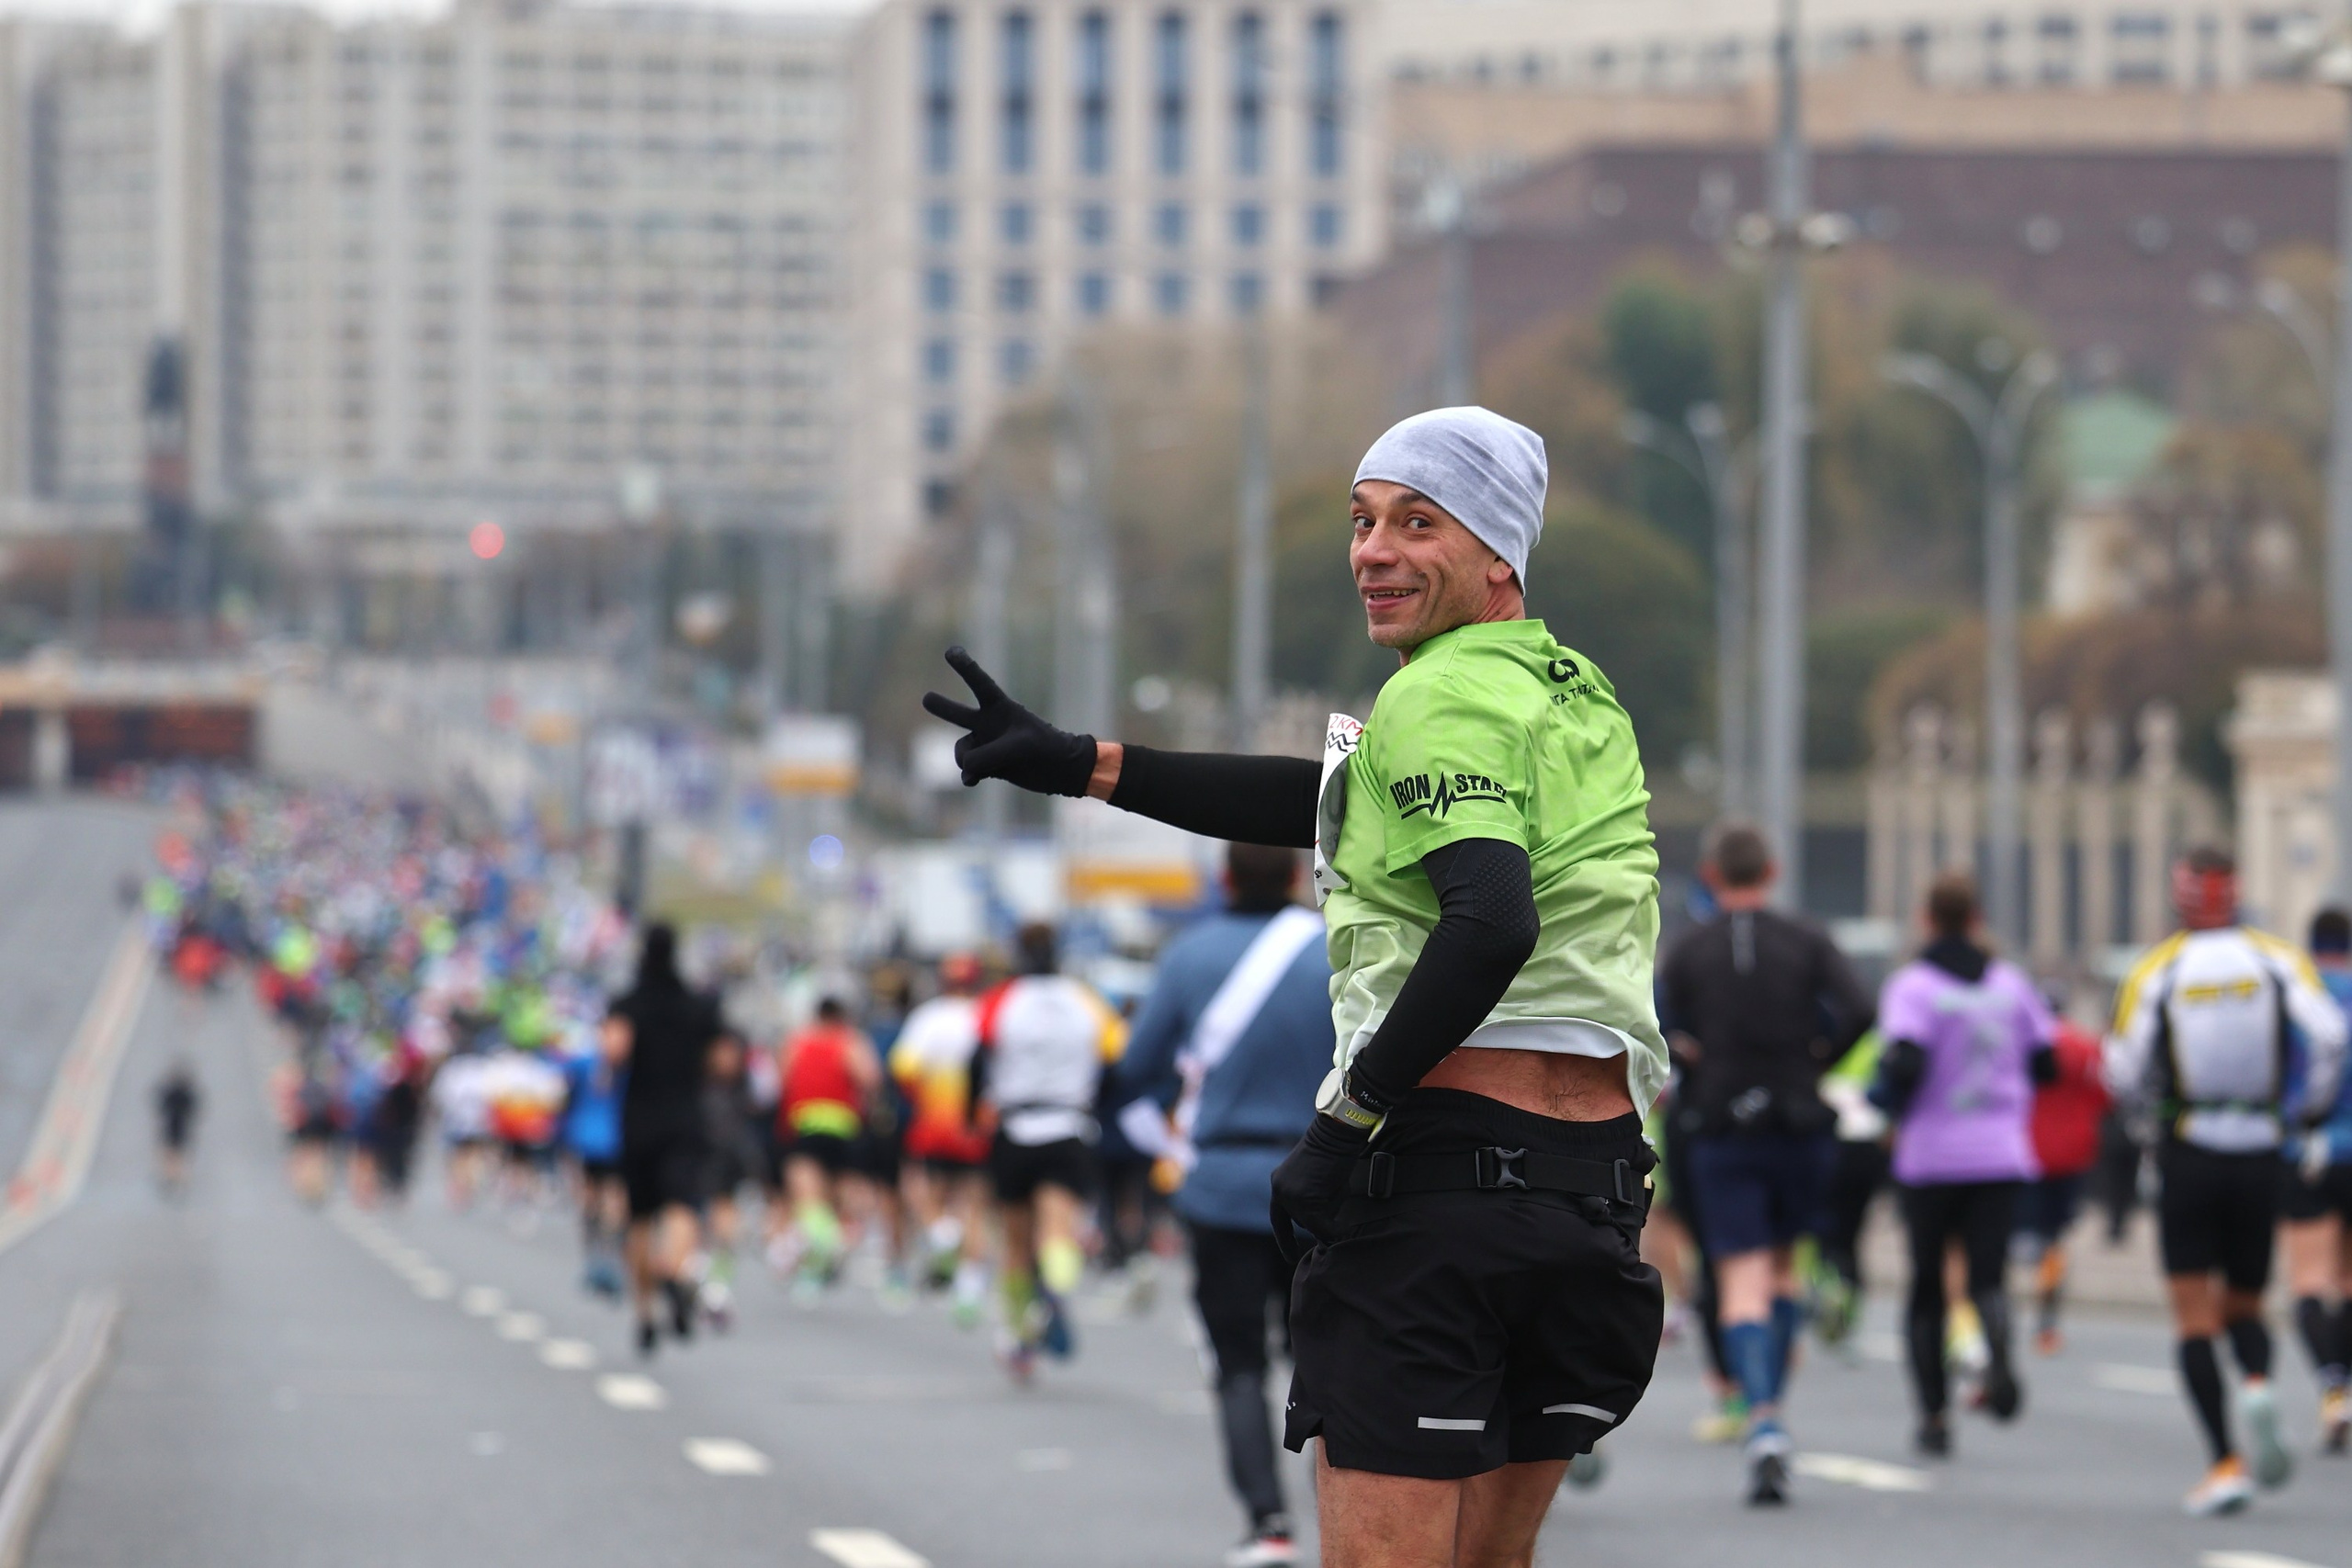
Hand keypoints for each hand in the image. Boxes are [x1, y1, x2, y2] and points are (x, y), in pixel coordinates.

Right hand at [921, 647, 1097, 796]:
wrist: (1060, 772)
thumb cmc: (1044, 749)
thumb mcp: (1018, 748)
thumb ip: (986, 755)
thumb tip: (966, 768)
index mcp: (1001, 708)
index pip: (980, 684)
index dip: (965, 667)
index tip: (951, 650)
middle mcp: (989, 723)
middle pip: (958, 713)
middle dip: (941, 706)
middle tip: (926, 698)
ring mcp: (986, 743)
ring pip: (962, 752)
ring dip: (970, 761)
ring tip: (989, 767)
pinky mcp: (987, 765)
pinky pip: (967, 769)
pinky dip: (970, 775)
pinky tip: (975, 781)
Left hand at [1269, 1114, 1370, 1265]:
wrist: (1335, 1133)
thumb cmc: (1333, 1154)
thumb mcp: (1319, 1183)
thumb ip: (1316, 1207)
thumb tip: (1324, 1235)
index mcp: (1279, 1185)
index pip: (1279, 1220)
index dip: (1286, 1240)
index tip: (1291, 1257)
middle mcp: (1279, 1191)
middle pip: (1302, 1222)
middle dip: (1321, 1217)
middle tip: (1335, 1193)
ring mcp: (1289, 1196)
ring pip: (1312, 1224)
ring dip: (1329, 1216)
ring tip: (1337, 1187)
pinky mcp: (1304, 1200)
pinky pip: (1321, 1224)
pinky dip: (1334, 1227)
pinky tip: (1344, 1221)